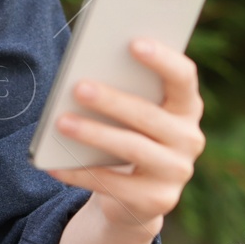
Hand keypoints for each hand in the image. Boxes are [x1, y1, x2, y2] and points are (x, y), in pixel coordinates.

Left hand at [41, 37, 205, 235]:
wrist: (136, 195)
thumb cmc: (128, 134)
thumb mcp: (130, 112)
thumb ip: (122, 89)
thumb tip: (84, 72)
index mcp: (186, 106)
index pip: (183, 77)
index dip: (162, 59)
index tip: (132, 42)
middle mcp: (189, 138)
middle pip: (149, 115)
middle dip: (111, 100)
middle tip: (78, 87)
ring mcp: (176, 172)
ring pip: (132, 149)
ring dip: (94, 134)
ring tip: (61, 122)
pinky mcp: (157, 201)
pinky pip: (113, 185)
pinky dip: (80, 173)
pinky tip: (55, 165)